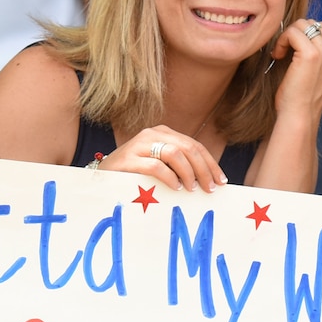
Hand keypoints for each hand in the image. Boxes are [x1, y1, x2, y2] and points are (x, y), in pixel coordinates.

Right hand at [101, 126, 225, 192]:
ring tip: (193, 189)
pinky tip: (176, 187)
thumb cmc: (135, 173)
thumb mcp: (159, 164)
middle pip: (188, 148)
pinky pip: (156, 166)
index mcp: (163, 133)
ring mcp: (139, 145)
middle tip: (210, 188)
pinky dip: (170, 177)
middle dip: (204, 169)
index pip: (194, 145)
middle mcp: (152, 134)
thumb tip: (207, 180)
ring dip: (189, 173)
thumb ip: (178, 166)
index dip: (210, 163)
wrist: (101, 175)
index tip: (220, 181)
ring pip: (175, 153)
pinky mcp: (128, 159)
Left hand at [268, 17, 321, 126]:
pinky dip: (281, 40)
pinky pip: (293, 32)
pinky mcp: (311, 54)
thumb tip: (300, 31)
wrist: (299, 115)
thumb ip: (317, 53)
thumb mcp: (316, 73)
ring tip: (280, 54)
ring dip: (287, 36)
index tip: (291, 52)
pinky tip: (277, 55)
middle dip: (294, 33)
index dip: (302, 35)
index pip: (321, 28)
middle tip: (283, 52)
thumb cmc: (301, 98)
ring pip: (302, 25)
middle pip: (312, 23)